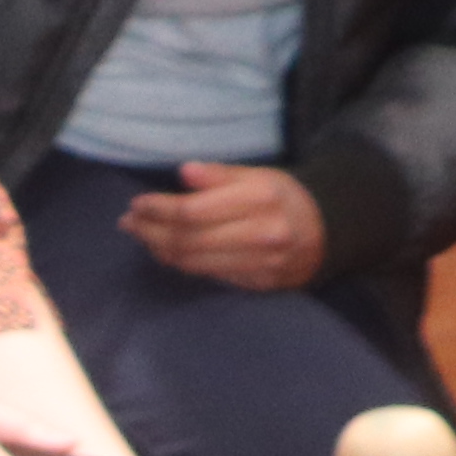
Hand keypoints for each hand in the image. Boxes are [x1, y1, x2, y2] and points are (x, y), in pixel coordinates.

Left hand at [124, 165, 329, 290]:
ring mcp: (262, 262)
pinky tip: (164, 250)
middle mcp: (263, 232)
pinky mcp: (258, 283)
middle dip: (150, 230)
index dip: (158, 209)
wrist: (326, 231)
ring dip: (159, 249)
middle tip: (129, 222)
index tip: (137, 204)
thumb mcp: (257, 175)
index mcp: (262, 198)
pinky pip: (207, 275)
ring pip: (193, 262)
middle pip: (188, 239)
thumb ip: (219, 175)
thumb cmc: (281, 198)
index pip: (193, 210)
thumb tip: (185, 171)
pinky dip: (179, 263)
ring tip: (140, 234)